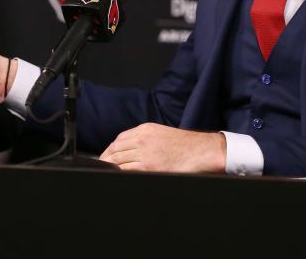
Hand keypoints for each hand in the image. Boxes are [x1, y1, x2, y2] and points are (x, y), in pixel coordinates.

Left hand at [99, 123, 226, 172]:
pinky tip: (116, 176)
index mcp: (145, 129)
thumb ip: (146, 139)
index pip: (119, 139)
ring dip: (110, 167)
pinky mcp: (149, 166)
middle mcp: (142, 138)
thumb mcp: (162, 134)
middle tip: (102, 167)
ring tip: (106, 173)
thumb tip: (132, 150)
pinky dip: (119, 173)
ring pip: (118, 160)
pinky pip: (126, 170)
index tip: (106, 156)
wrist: (203, 150)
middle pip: (115, 149)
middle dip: (106, 159)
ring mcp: (144, 152)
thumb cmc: (187, 145)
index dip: (109, 150)